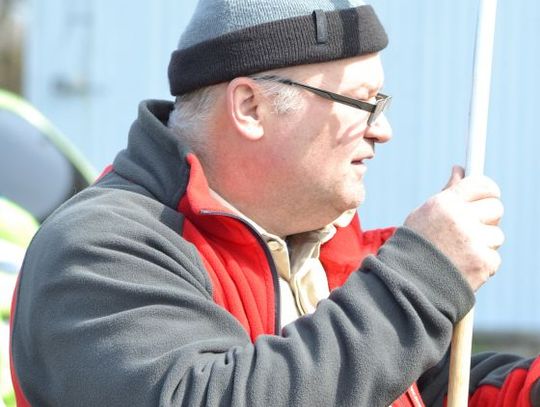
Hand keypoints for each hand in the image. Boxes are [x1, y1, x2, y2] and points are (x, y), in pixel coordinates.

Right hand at [404, 166, 503, 290]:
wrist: (407, 283)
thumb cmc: (415, 245)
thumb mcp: (425, 214)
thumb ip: (448, 193)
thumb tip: (460, 168)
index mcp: (444, 203)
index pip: (483, 184)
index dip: (488, 191)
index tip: (487, 197)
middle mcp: (460, 219)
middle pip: (496, 208)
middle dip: (487, 218)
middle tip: (474, 228)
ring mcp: (473, 242)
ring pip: (496, 235)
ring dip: (484, 243)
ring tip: (460, 253)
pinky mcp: (483, 263)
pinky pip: (494, 257)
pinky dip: (482, 263)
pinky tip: (462, 267)